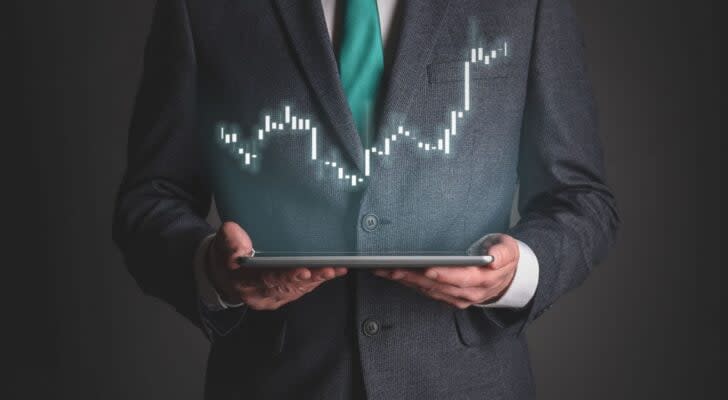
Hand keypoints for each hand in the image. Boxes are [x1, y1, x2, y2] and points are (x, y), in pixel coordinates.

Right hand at [205, 222, 346, 309]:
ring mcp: (273, 297)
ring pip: (298, 290)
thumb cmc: (227, 256)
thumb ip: (230, 240)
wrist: (225, 274)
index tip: (303, 271)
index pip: (267, 280)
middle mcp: (260, 294)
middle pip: (288, 287)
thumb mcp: (223, 245)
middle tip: (328, 269)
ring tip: (335, 270)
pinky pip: (302, 290)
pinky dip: (317, 281)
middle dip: (310, 278)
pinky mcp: (282, 295)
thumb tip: (235, 232)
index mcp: (245, 282)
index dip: (286, 276)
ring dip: (317, 280)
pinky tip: (332, 273)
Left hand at [372, 234, 519, 308]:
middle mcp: (468, 292)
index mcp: (483, 279)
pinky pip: (427, 292)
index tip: (427, 269)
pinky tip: (396, 276)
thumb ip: (504, 253)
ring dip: (406, 282)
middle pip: (437, 285)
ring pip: (428, 290)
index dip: (443, 275)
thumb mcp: (510, 249)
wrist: (506, 277)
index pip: (461, 279)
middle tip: (392, 268)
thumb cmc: (502, 257)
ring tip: (385, 270)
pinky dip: (410, 284)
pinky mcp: (448, 297)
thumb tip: (494, 259)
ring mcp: (457, 297)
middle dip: (414, 277)